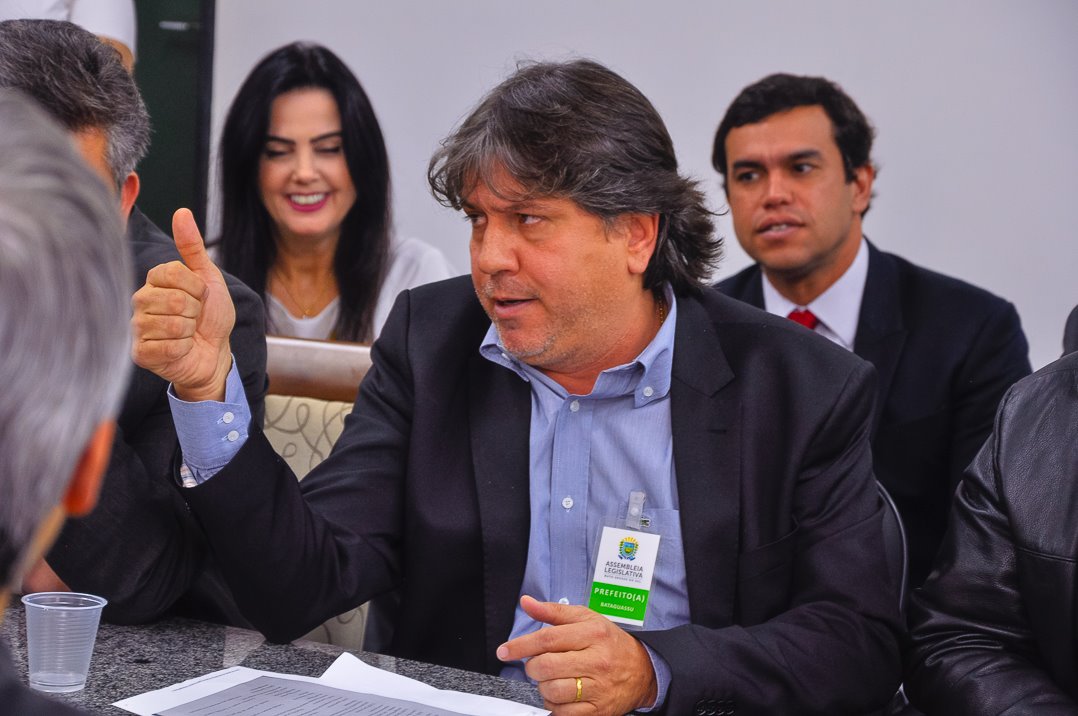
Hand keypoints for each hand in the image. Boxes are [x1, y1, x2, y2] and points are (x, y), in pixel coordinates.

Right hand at [131, 209, 233, 401]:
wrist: (215, 352)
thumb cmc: (210, 316)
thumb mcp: (208, 278)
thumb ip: (193, 247)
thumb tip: (182, 212)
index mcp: (155, 280)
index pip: (175, 273)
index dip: (197, 288)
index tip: (200, 297)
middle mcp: (140, 300)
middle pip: (176, 300)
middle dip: (195, 311)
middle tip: (194, 318)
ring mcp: (137, 327)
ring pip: (172, 323)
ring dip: (189, 331)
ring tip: (187, 333)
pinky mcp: (140, 352)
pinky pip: (167, 346)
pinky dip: (183, 348)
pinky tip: (180, 349)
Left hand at [497, 595, 657, 714]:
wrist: (643, 670)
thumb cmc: (610, 642)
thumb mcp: (586, 618)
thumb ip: (554, 611)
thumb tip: (527, 602)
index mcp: (593, 633)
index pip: (548, 639)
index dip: (521, 645)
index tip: (505, 651)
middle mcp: (597, 660)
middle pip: (546, 666)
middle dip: (533, 667)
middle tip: (538, 665)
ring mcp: (598, 688)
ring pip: (552, 691)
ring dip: (543, 686)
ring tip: (551, 679)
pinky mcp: (599, 710)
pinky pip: (562, 712)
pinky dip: (554, 704)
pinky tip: (561, 694)